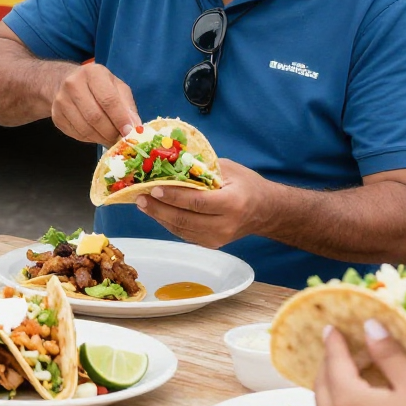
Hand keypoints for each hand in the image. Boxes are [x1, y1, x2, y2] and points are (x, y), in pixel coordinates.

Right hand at [50, 62, 139, 145]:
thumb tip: (135, 126)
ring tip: (110, 138)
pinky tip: (96, 134)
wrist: (65, 82)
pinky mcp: (56, 116)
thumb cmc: (98, 85)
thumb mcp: (116, 87)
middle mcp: (73, 84)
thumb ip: (127, 106)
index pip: (108, 100)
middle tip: (120, 139)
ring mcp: (61, 100)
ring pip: (85, 129)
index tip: (129, 132)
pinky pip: (76, 134)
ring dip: (101, 138)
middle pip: (95, 117)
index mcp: (93, 73)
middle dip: (110, 132)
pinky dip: (90, 139)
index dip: (120, 119)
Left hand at [135, 157, 271, 247]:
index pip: (198, 202)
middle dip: (159, 208)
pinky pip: (184, 233)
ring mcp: (218, 238)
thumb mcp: (228, 169)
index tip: (155, 188)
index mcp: (232, 203)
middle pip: (185, 219)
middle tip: (140, 197)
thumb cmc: (246, 184)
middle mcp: (225, 225)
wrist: (265, 211)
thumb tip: (172, 161)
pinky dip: (168, 222)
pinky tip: (157, 211)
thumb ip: (202, 168)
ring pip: (181, 229)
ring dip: (159, 216)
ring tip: (143, 203)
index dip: (174, 196)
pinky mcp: (211, 244)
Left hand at [315, 321, 405, 405]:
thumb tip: (368, 326)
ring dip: (334, 387)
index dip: (334, 342)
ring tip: (351, 372)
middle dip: (329, 364)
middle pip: (323, 386)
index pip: (334, 363)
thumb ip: (388, 353)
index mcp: (348, 402)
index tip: (332, 327)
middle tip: (342, 347)